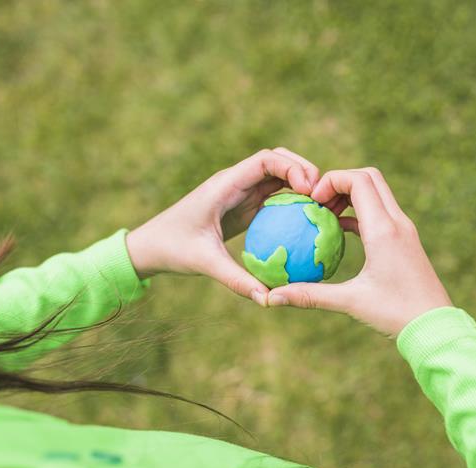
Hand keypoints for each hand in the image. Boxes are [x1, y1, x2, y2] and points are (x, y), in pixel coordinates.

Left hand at [125, 148, 319, 304]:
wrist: (151, 246)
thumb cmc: (173, 248)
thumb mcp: (204, 263)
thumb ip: (236, 280)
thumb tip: (267, 299)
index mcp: (225, 184)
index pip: (264, 159)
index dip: (291, 167)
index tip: (310, 189)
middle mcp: (235, 182)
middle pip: (277, 160)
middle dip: (303, 169)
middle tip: (325, 195)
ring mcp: (240, 193)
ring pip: (278, 177)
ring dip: (301, 185)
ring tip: (324, 208)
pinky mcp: (244, 207)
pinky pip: (274, 198)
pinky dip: (293, 203)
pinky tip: (309, 224)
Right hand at [266, 167, 451, 336]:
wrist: (435, 326)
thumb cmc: (396, 314)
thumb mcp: (350, 302)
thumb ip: (310, 295)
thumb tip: (271, 298)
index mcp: (384, 230)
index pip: (359, 180)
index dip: (331, 180)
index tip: (312, 201)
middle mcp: (398, 222)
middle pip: (369, 178)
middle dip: (340, 181)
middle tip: (317, 204)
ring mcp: (405, 230)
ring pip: (377, 193)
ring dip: (351, 196)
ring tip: (324, 216)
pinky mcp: (406, 240)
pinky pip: (381, 212)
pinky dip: (360, 212)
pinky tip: (340, 231)